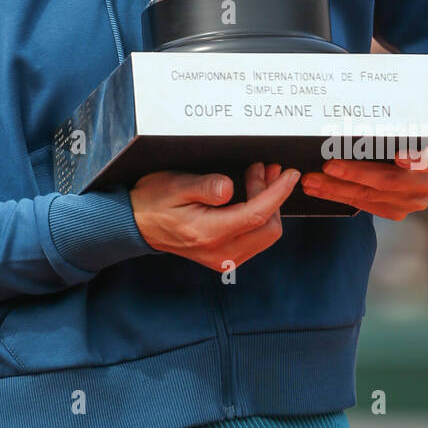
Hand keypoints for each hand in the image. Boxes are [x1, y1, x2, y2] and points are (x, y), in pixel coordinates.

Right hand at [131, 163, 300, 271]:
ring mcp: (223, 259)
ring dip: (267, 205)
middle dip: (273, 196)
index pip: (256, 215)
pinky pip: (255, 239)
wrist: (137, 224)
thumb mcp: (175, 185)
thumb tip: (229, 186)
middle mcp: (220, 253)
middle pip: (268, 228)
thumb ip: (204, 186)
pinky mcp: (225, 258)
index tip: (290, 174)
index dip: (278, 193)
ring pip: (265, 235)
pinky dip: (259, 216)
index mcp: (208, 233)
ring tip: (259, 176)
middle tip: (265, 168)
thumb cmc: (154, 199)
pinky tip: (250, 195)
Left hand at [299, 129, 427, 220]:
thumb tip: (355, 121)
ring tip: (313, 181)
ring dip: (338, 189)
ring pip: (372, 196)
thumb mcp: (412, 126)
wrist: (426, 159)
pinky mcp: (398, 212)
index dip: (416, 159)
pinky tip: (322, 190)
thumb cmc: (411, 138)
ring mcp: (414, 201)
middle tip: (329, 166)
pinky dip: (340, 197)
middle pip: (390, 181)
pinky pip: (365, 206)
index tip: (400, 157)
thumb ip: (395, 127)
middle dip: (355, 175)